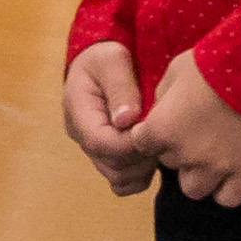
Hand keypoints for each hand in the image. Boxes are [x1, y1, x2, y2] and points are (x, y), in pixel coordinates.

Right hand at [61, 43, 159, 194]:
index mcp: (78, 113)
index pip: (101, 143)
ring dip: (143, 168)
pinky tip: (151, 154)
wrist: (99, 64)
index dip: (131, 144)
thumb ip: (120, 87)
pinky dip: (140, 176)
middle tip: (162, 137)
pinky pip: (122, 182)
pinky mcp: (107, 157)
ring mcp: (94, 150)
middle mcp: (82, 137)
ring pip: (119, 179)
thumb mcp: (112, 60)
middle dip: (142, 156)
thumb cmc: (105, 58)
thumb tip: (126, 120)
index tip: (153, 131)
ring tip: (157, 143)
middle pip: (112, 166)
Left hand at [138, 52, 240, 208]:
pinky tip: (230, 172)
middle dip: (176, 149)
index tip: (165, 122)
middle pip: (169, 163)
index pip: (141, 144)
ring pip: (193, 189)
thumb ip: (161, 97)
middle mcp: (184, 155)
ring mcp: (215, 168)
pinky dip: (226, 190)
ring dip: (197, 174)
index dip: (151, 133)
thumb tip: (160, 111)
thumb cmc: (212, 65)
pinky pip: (227, 199)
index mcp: (161, 129)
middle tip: (194, 131)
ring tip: (210, 155)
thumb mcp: (175, 71)